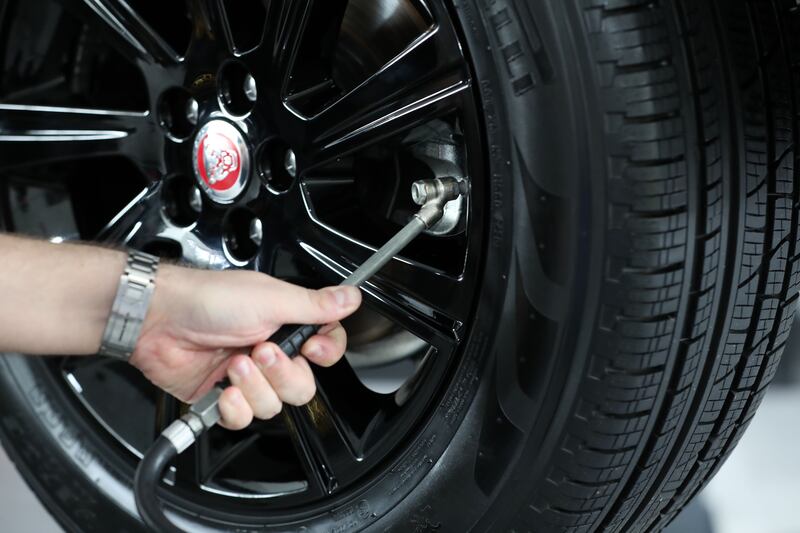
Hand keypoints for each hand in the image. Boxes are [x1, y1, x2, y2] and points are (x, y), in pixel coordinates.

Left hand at [130, 265, 361, 429]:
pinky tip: (222, 388)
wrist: (159, 319)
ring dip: (254, 386)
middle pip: (303, 385)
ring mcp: (247, 376)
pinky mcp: (223, 397)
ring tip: (233, 362)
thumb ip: (315, 305)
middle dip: (282, 373)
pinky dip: (233, 407)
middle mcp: (269, 351)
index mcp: (286, 323)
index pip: (325, 347)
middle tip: (261, 351)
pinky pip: (243, 418)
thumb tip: (351, 296)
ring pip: (274, 405)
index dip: (325, 353)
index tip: (312, 348)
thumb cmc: (209, 299)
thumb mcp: (271, 298)